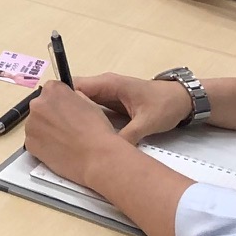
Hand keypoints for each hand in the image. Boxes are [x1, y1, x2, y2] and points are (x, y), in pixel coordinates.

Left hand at [22, 81, 136, 186]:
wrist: (96, 158)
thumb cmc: (96, 130)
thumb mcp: (89, 102)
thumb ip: (72, 97)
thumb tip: (66, 101)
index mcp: (53, 90)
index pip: (52, 89)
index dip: (61, 101)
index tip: (67, 110)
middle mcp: (37, 104)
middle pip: (41, 106)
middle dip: (51, 114)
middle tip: (66, 127)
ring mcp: (31, 124)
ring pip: (37, 124)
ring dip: (46, 129)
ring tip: (63, 140)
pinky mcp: (29, 143)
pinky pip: (35, 140)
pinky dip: (43, 144)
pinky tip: (58, 150)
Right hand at [64, 71, 195, 143]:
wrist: (182, 100)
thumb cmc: (165, 105)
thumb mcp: (147, 122)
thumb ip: (127, 136)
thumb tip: (111, 151)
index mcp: (109, 84)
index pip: (76, 86)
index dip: (62, 100)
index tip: (53, 117)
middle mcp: (104, 86)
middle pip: (75, 94)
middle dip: (64, 109)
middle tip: (54, 128)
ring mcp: (107, 93)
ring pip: (82, 101)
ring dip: (73, 113)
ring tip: (63, 132)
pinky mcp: (111, 102)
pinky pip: (91, 107)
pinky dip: (84, 116)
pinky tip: (79, 131)